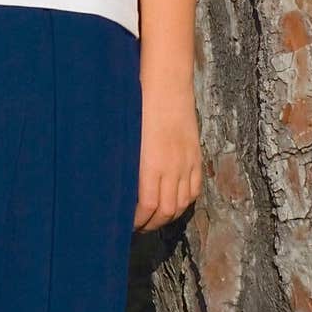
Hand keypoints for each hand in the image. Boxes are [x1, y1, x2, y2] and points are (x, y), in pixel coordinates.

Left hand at [133, 80, 202, 232]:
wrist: (167, 84)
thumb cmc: (139, 105)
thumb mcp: (127, 137)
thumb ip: (126, 164)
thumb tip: (116, 187)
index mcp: (151, 164)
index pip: (146, 206)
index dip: (136, 221)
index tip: (125, 225)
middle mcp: (172, 167)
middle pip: (165, 210)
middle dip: (150, 223)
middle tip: (137, 227)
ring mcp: (186, 163)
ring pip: (181, 204)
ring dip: (167, 216)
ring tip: (153, 219)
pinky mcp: (196, 156)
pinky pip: (194, 189)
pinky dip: (184, 203)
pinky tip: (173, 204)